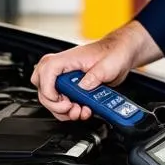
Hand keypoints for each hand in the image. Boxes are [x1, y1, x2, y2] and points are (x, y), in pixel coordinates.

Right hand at [30, 21, 160, 121]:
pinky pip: (63, 102)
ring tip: (79, 111)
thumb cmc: (115, 52)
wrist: (122, 54)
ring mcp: (67, 79)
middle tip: (70, 107)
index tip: (60, 100)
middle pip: (42, 87)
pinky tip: (83, 110)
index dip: (48, 89)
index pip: (46, 71)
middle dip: (54, 104)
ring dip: (63, 111)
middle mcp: (64, 69)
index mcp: (68, 59)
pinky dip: (70, 111)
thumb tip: (83, 87)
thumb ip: (95, 76)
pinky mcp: (73, 88)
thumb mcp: (108, 65)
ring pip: (51, 98)